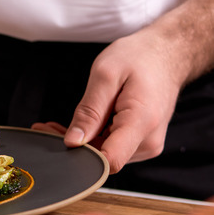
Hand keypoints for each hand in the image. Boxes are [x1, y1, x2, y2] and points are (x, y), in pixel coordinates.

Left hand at [33, 30, 184, 173]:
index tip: (57, 137)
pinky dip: (92, 137)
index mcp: (141, 123)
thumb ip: (89, 110)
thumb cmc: (140, 57)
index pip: (108, 161)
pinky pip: (112, 147)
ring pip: (105, 154)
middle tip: (46, 127)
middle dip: (73, 146)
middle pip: (102, 158)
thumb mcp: (106, 74)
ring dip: (81, 142)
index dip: (79, 155)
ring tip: (56, 125)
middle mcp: (148, 141)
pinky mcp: (141, 142)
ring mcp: (147, 144)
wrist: (167, 54)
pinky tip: (78, 126)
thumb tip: (73, 141)